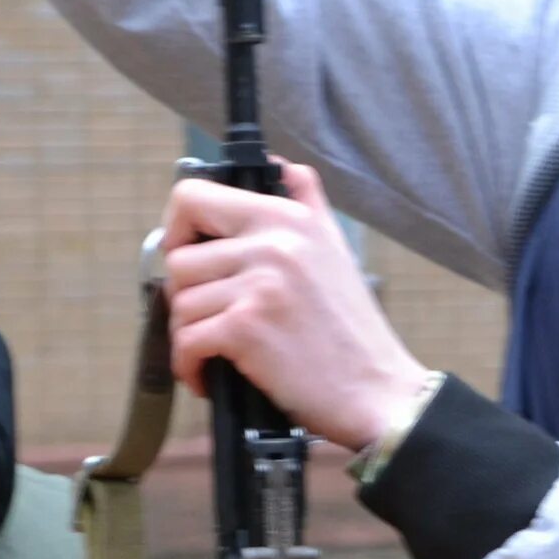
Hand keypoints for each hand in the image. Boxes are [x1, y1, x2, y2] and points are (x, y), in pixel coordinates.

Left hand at [162, 159, 430, 451]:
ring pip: (181, 303)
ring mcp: (260, 285)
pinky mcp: (247, 328)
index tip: (190, 257)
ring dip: (190, 336)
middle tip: (211, 319)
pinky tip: (208, 376)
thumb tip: (279, 165)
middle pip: (179, 258)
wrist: (379, 393)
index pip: (193, 196)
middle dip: (187, 296)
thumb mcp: (336, 250)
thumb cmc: (355, 333)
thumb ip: (306, 202)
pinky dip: (190, 366)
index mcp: (290, 217)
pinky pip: (187, 341)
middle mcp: (274, 243)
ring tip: (217, 352)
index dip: (178, 229)